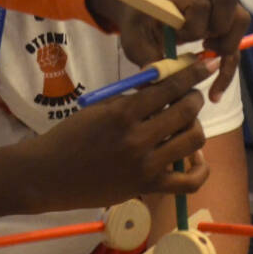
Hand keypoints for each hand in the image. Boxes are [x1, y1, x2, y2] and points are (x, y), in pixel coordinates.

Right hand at [0, 59, 211, 219]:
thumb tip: (163, 86)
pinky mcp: (149, 187)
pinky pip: (189, 182)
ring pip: (193, 140)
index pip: (168, 87)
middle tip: (191, 97)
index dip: (191, 74)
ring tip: (187, 124)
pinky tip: (195, 158)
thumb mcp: (98, 109)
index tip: (203, 66)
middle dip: (194, 99)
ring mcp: (146, 165)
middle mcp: (138, 138)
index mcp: (123, 113)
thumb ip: (130, 99)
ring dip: (195, 127)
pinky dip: (200, 169)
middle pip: (185, 112)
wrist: (49, 175)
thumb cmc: (70, 137)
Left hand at [86, 0, 248, 100]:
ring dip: (230, 42)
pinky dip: (231, 57)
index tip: (179, 39)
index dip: (194, 28)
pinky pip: (238, 31)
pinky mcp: (223, 10)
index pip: (199, 3)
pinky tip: (217, 80)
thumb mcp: (135, 42)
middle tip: (202, 46)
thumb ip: (148, 61)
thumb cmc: (138, 23)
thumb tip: (160, 85)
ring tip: (210, 55)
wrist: (142, 9)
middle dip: (218, 30)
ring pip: (241, 15)